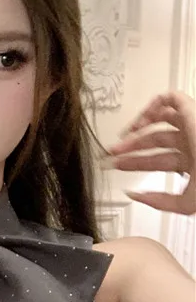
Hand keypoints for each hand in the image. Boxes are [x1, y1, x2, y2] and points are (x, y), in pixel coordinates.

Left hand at [106, 90, 194, 214]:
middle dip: (131, 148)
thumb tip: (136, 196)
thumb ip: (161, 202)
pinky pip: (171, 98)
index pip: (160, 160)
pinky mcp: (192, 110)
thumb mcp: (187, 203)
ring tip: (121, 139)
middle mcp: (192, 142)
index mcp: (193, 161)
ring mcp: (192, 125)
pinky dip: (153, 107)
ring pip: (160, 120)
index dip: (137, 164)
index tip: (119, 167)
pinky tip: (140, 122)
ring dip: (137, 129)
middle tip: (112, 154)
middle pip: (156, 141)